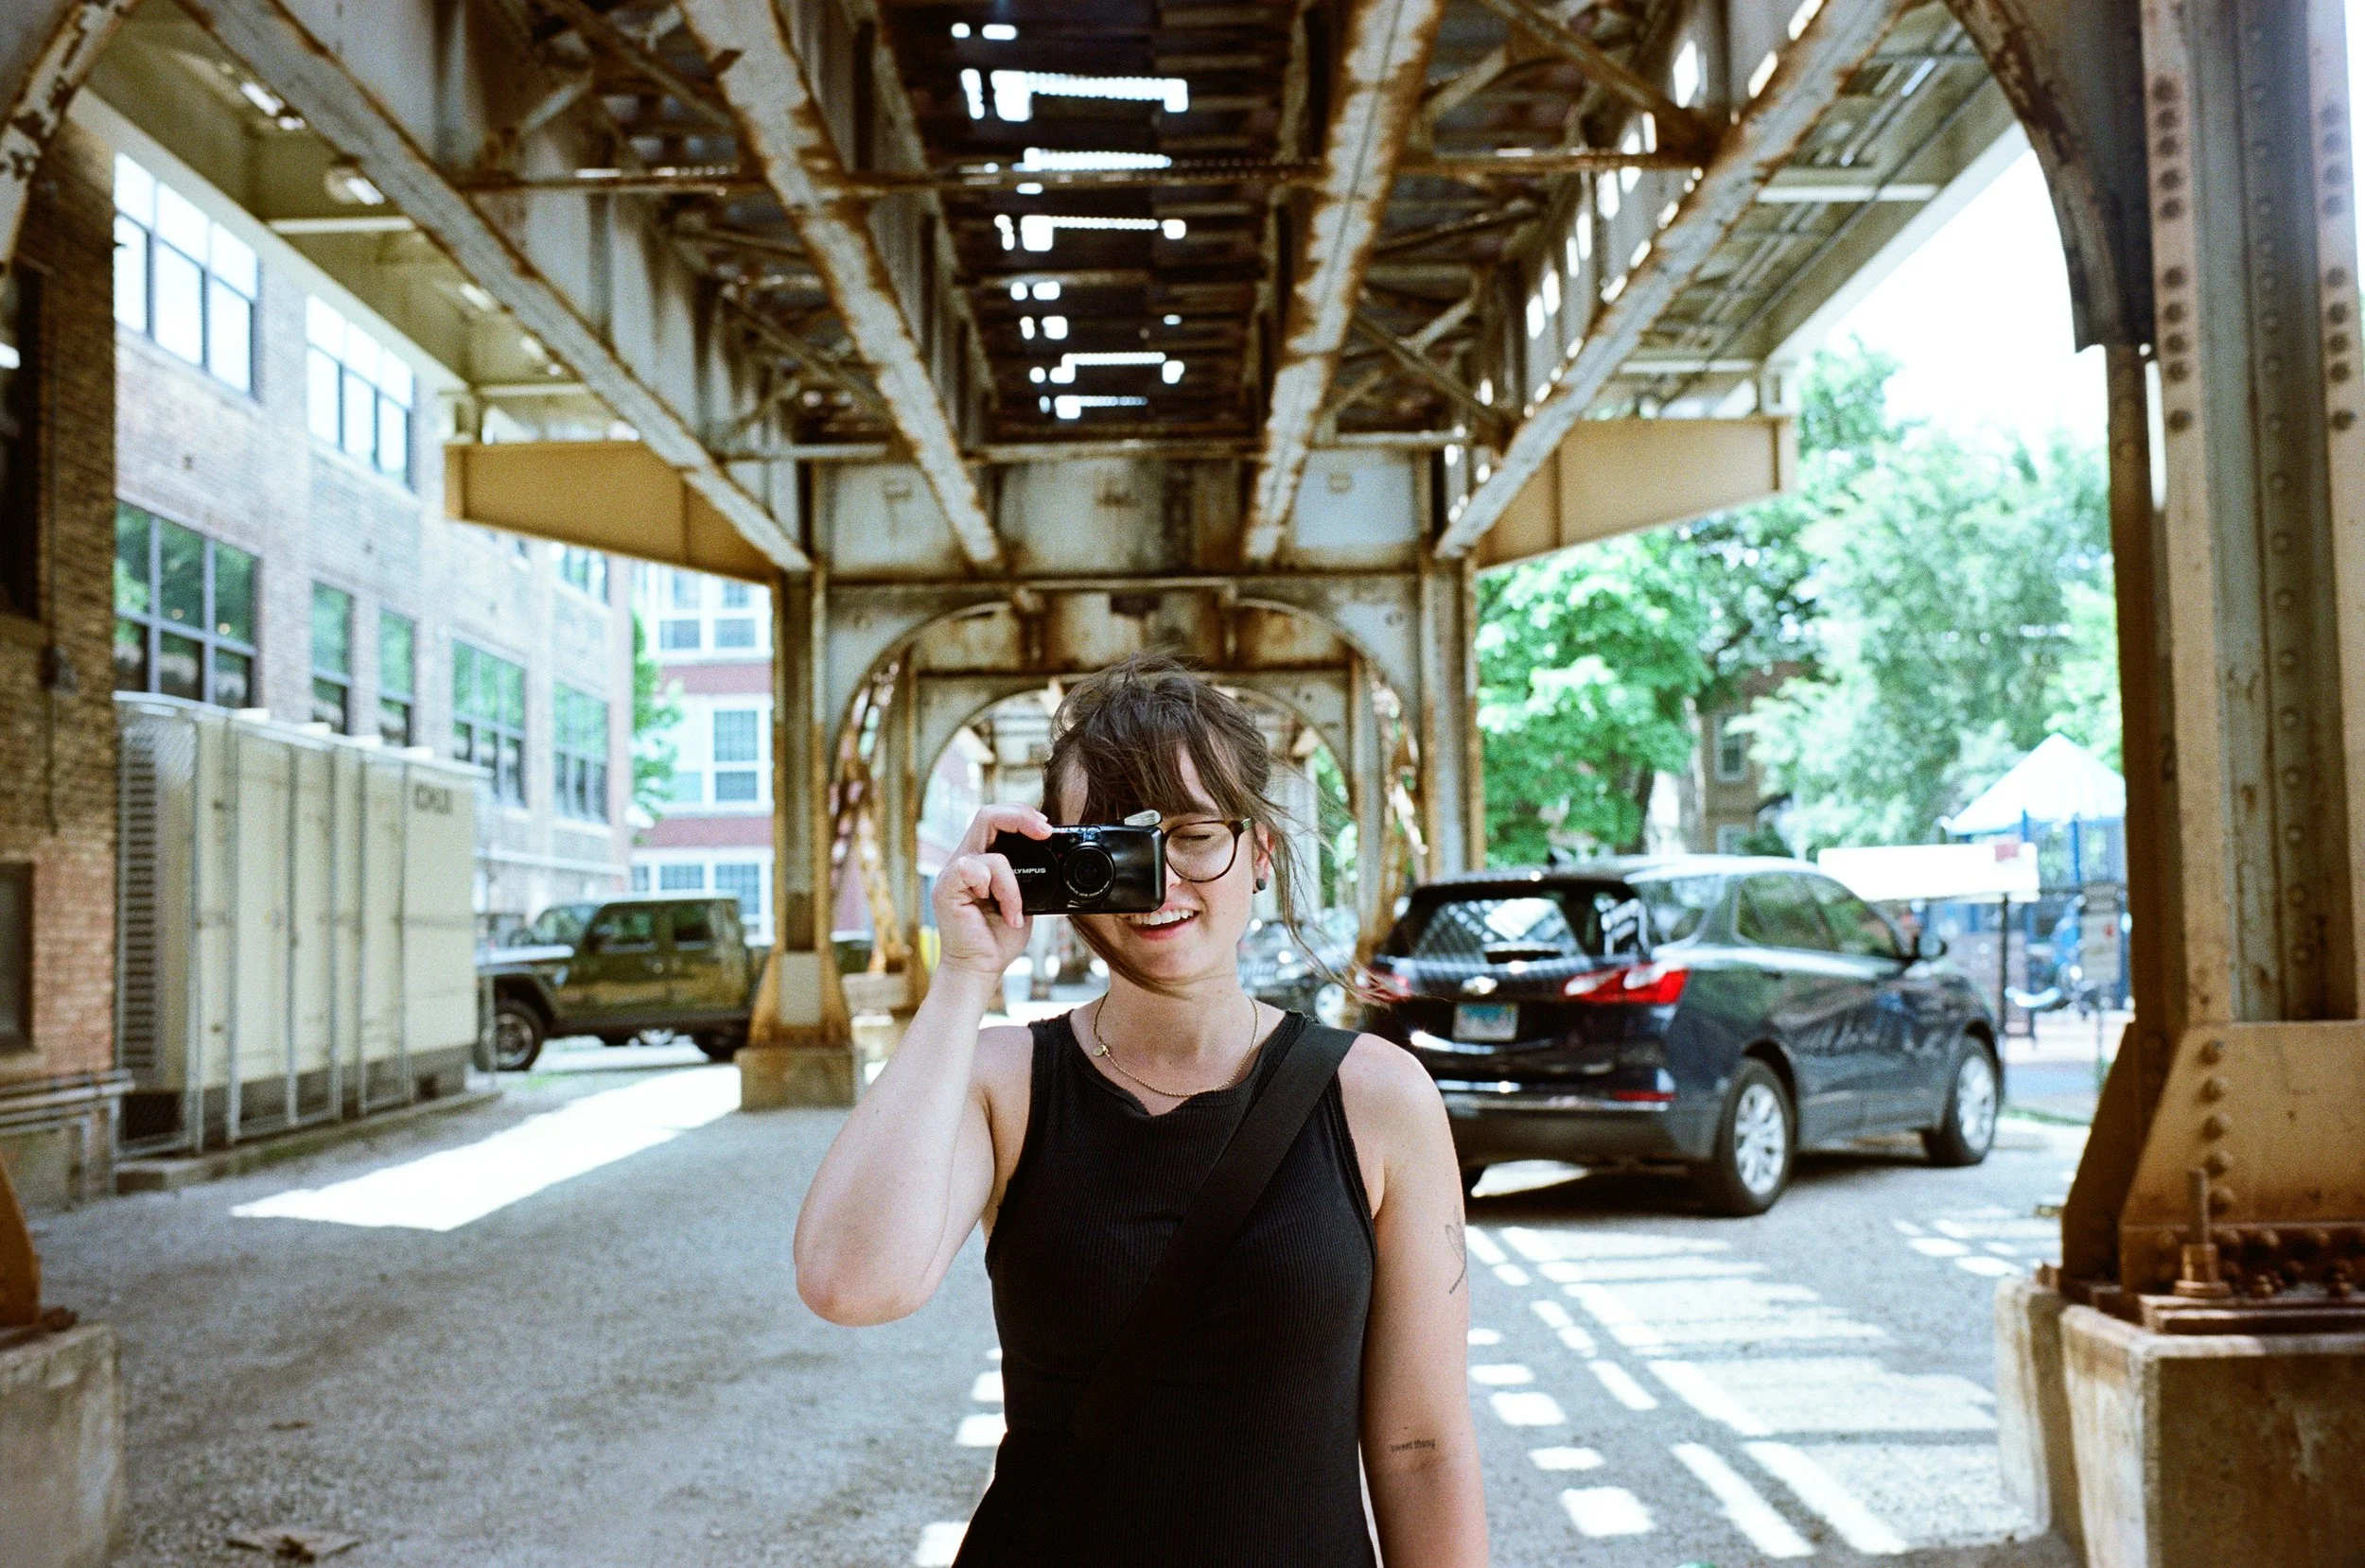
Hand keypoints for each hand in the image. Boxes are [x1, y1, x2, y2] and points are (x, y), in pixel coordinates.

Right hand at [932, 804, 1050, 981]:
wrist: (981, 968)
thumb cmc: (999, 937)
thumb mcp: (1025, 900)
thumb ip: (1030, 877)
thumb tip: (1058, 859)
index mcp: (982, 858)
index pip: (996, 819)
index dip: (1022, 815)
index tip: (1048, 829)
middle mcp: (965, 860)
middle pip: (987, 815)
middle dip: (1021, 818)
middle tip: (1045, 832)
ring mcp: (953, 873)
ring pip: (992, 854)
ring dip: (1012, 885)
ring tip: (1015, 912)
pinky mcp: (946, 889)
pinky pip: (973, 869)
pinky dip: (997, 889)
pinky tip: (1000, 911)